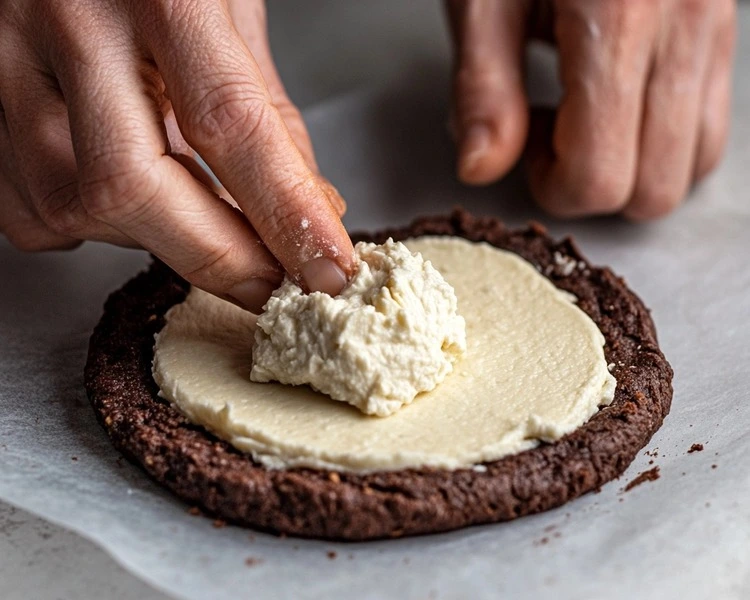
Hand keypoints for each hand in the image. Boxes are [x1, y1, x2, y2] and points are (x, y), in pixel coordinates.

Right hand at [0, 0, 353, 311]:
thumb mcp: (230, 7)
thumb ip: (266, 109)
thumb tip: (309, 209)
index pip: (229, 122)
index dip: (284, 212)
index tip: (325, 269)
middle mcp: (68, 19)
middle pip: (133, 185)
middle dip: (217, 257)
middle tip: (270, 284)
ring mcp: (6, 61)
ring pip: (76, 207)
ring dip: (154, 240)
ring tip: (197, 218)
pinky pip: (32, 213)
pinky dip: (93, 229)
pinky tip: (128, 198)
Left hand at [446, 0, 735, 219]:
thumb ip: (482, 91)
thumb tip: (482, 169)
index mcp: (619, 20)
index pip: (600, 176)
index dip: (552, 187)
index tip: (522, 148)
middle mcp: (684, 27)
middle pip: (654, 188)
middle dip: (592, 185)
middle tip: (547, 134)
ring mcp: (715, 27)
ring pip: (694, 163)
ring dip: (632, 167)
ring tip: (582, 116)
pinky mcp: (723, 26)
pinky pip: (709, 121)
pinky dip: (663, 137)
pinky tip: (619, 99)